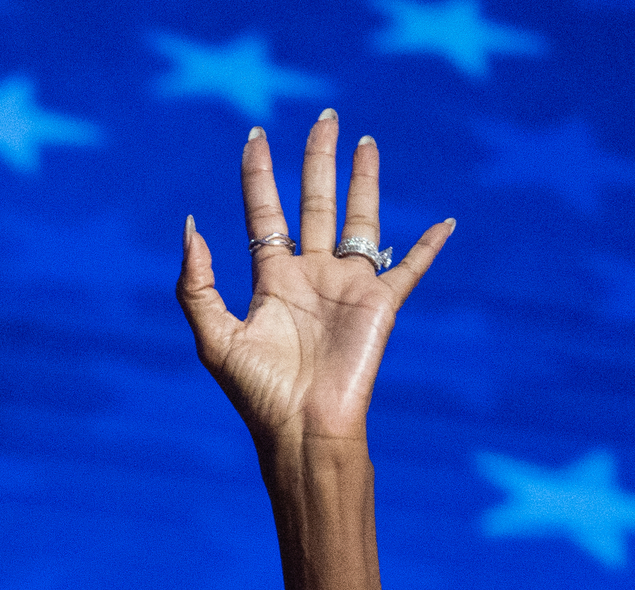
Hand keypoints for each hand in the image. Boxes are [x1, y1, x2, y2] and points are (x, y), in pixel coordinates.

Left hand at [177, 111, 451, 450]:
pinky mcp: (381, 305)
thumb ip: (197, 285)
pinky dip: (428, 247)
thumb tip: (190, 227)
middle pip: (315, 203)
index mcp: (272, 280)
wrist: (303, 429)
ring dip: (364, 181)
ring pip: (360, 219)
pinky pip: (411, 268)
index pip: (265, 213)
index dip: (259, 174)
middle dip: (317, 160)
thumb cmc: (258, 393)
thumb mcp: (215, 338)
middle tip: (324, 116)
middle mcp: (311, 275)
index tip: (255, 136)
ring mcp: (348, 287)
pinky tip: (444, 223)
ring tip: (366, 142)